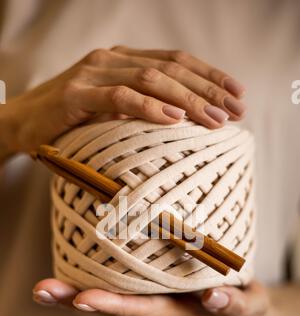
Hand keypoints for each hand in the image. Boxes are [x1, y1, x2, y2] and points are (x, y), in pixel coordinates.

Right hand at [2, 46, 244, 155]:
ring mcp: (94, 73)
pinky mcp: (77, 94)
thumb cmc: (70, 121)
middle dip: (209, 89)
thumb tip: (183, 123)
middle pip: (171, 68)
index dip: (210, 75)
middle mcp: (112, 59)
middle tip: (236, 110)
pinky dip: (150, 106)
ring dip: (188, 99)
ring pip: (152, 78)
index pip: (176, 61)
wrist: (20, 123)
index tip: (237, 94)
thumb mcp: (112, 111)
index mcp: (124, 60)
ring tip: (215, 119)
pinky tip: (174, 118)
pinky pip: (120, 97)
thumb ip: (141, 108)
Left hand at [32, 279, 269, 315]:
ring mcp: (151, 304)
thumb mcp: (248, 306)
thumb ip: (233, 304)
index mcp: (180, 313)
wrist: (237, 315)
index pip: (145, 310)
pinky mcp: (149, 293)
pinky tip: (65, 277)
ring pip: (110, 305)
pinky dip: (88, 287)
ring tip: (43, 289)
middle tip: (45, 291)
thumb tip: (213, 297)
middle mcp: (158, 311)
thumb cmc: (241, 305)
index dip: (115, 305)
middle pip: (114, 311)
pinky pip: (116, 295)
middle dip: (77, 302)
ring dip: (73, 298)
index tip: (84, 299)